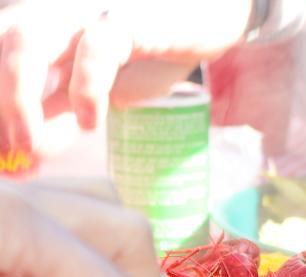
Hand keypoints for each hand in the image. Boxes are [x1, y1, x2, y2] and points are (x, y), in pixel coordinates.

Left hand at [0, 0, 252, 153]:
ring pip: (28, 42)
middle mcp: (51, 10)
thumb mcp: (95, 90)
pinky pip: (96, 49)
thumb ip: (57, 115)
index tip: (1, 159)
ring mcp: (86, 10)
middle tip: (4, 156)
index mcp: (37, 24)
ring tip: (27, 145)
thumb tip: (24, 154)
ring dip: (18, 98)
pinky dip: (85, 90)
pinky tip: (91, 123)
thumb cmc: (151, 46)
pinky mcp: (127, 17)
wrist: (211, 16)